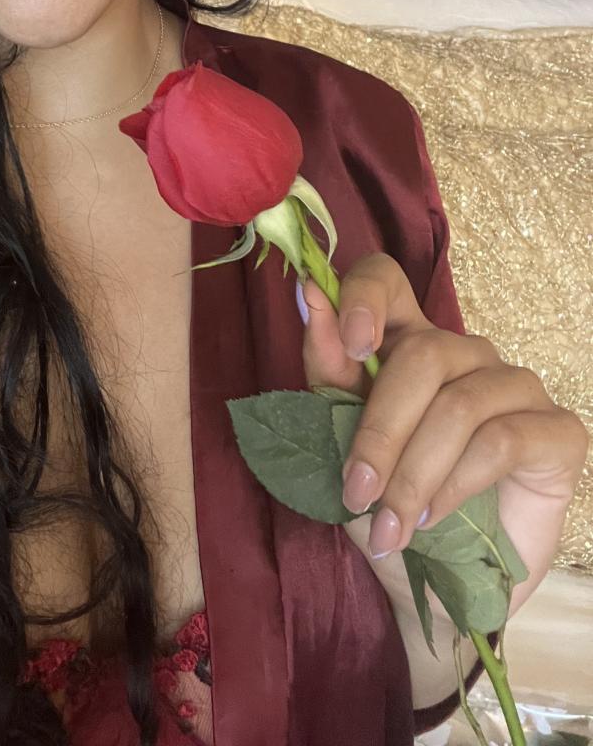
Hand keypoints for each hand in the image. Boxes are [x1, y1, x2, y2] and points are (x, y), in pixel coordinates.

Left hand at [300, 252, 588, 610]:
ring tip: (389, 526)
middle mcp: (466, 354)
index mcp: (407, 342)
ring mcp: (517, 388)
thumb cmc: (383, 506)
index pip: (387, 279)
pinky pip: (501, 441)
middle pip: (423, 354)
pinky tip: (432, 521)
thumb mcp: (338, 440)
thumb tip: (307, 295)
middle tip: (355, 492)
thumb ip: (328, 370)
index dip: (366, 296)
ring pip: (460, 404)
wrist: (431, 588)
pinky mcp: (558, 432)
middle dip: (380, 431)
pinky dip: (455, 486)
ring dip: (414, 474)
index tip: (350, 342)